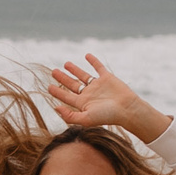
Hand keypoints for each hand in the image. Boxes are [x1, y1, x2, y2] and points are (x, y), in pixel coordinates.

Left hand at [46, 54, 170, 143]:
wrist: (127, 109)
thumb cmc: (107, 116)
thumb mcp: (86, 119)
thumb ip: (69, 116)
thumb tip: (55, 108)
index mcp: (83, 103)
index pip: (66, 96)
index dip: (57, 91)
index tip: (48, 86)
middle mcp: (89, 94)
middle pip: (72, 85)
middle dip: (62, 78)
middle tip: (53, 71)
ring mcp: (98, 85)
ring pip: (83, 76)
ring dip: (74, 70)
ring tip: (65, 63)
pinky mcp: (107, 78)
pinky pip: (98, 67)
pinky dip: (93, 61)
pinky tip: (87, 56)